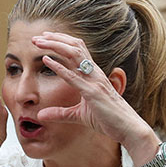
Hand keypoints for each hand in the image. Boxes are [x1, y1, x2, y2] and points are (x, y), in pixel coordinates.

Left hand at [30, 31, 155, 151]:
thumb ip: (60, 114)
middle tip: (36, 37)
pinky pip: (73, 77)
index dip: (61, 41)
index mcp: (93, 75)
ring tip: (38, 42)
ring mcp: (94, 81)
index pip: (76, 51)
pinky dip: (58, 67)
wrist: (129, 130)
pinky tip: (46, 60)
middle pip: (74, 47)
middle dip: (54, 39)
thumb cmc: (108, 120)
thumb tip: (40, 115)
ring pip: (74, 54)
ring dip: (54, 46)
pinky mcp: (93, 93)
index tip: (44, 38)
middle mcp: (94, 74)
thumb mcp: (79, 115)